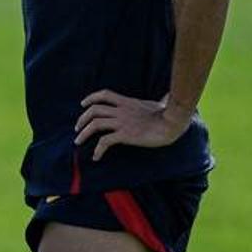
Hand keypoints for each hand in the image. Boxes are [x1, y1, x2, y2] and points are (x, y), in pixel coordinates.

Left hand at [75, 90, 193, 160]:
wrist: (173, 123)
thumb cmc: (170, 115)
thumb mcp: (160, 104)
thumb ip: (160, 100)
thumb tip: (167, 97)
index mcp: (127, 102)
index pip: (104, 95)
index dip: (91, 98)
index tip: (83, 105)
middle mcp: (122, 110)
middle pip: (94, 110)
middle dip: (82, 119)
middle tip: (77, 129)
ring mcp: (122, 122)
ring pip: (95, 124)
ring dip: (83, 133)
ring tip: (78, 141)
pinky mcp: (125, 135)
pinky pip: (105, 141)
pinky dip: (97, 150)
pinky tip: (96, 157)